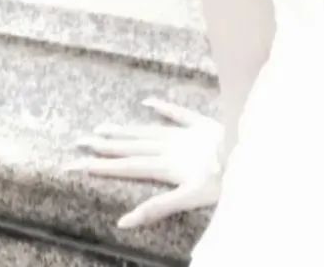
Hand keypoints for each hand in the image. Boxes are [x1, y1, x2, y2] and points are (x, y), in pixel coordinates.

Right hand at [61, 97, 224, 227]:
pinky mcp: (200, 123)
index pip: (127, 166)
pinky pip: (178, 113)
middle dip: (104, 147)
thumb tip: (123, 221)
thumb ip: (157, 208)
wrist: (247, 149)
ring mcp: (184, 133)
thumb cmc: (221, 179)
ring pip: (147, 131)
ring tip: (102, 128)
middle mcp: (169, 147)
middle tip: (79, 142)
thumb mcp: (189, 199)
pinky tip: (147, 102)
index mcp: (165, 165)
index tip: (76, 163)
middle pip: (131, 147)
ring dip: (125, 131)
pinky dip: (162, 107)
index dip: (101, 166)